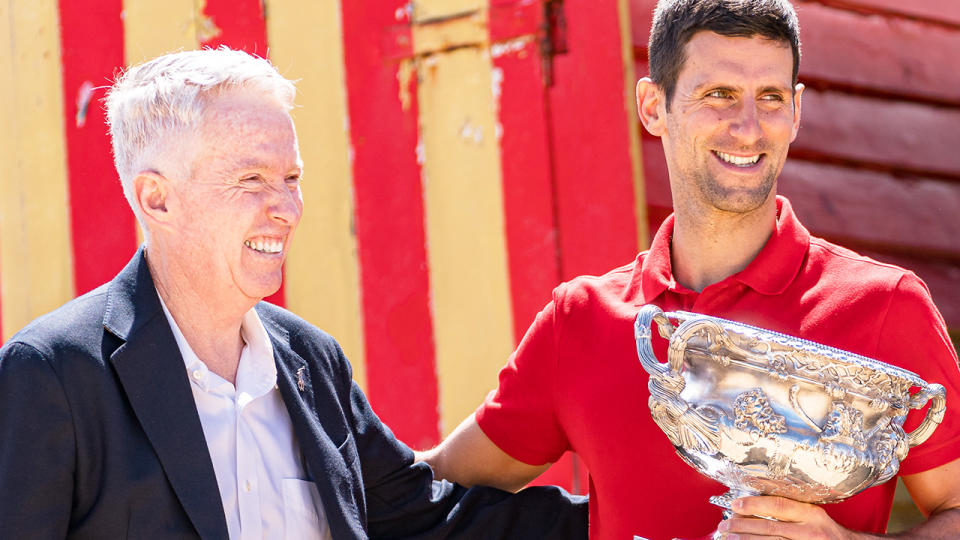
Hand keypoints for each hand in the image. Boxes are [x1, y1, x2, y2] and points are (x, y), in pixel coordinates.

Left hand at [715, 496, 873, 539]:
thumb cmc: (829, 533)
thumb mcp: (814, 516)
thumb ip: (791, 511)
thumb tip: (755, 506)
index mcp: (812, 515)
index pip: (779, 506)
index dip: (755, 504)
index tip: (736, 504)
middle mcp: (811, 532)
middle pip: (770, 528)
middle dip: (743, 526)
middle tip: (724, 524)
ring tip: (728, 537)